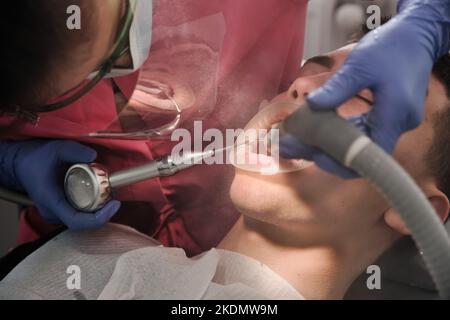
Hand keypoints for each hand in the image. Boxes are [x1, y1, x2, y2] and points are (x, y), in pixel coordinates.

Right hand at [2, 140, 119, 229]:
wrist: (22, 164)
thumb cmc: (37, 158)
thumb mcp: (56, 149)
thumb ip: (75, 150)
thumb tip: (93, 156)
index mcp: (51, 201)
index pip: (76, 222)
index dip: (99, 218)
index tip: (114, 205)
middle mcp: (53, 213)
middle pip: (84, 222)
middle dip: (104, 212)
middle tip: (115, 196)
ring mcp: (56, 214)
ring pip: (83, 220)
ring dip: (100, 210)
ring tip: (110, 194)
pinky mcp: (61, 211)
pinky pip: (80, 215)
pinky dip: (93, 207)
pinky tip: (101, 195)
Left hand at [280, 0, 449, 177]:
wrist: (416, 36)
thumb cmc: (390, 47)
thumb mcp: (359, 65)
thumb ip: (337, 88)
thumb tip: (312, 105)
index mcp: (395, 113)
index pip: (368, 154)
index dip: (341, 160)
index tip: (316, 155)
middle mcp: (400, 123)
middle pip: (364, 151)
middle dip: (331, 152)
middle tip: (302, 147)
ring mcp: (398, 122)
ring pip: (365, 143)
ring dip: (337, 144)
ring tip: (306, 141)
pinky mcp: (394, 117)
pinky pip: (369, 133)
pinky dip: (347, 133)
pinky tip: (326, 130)